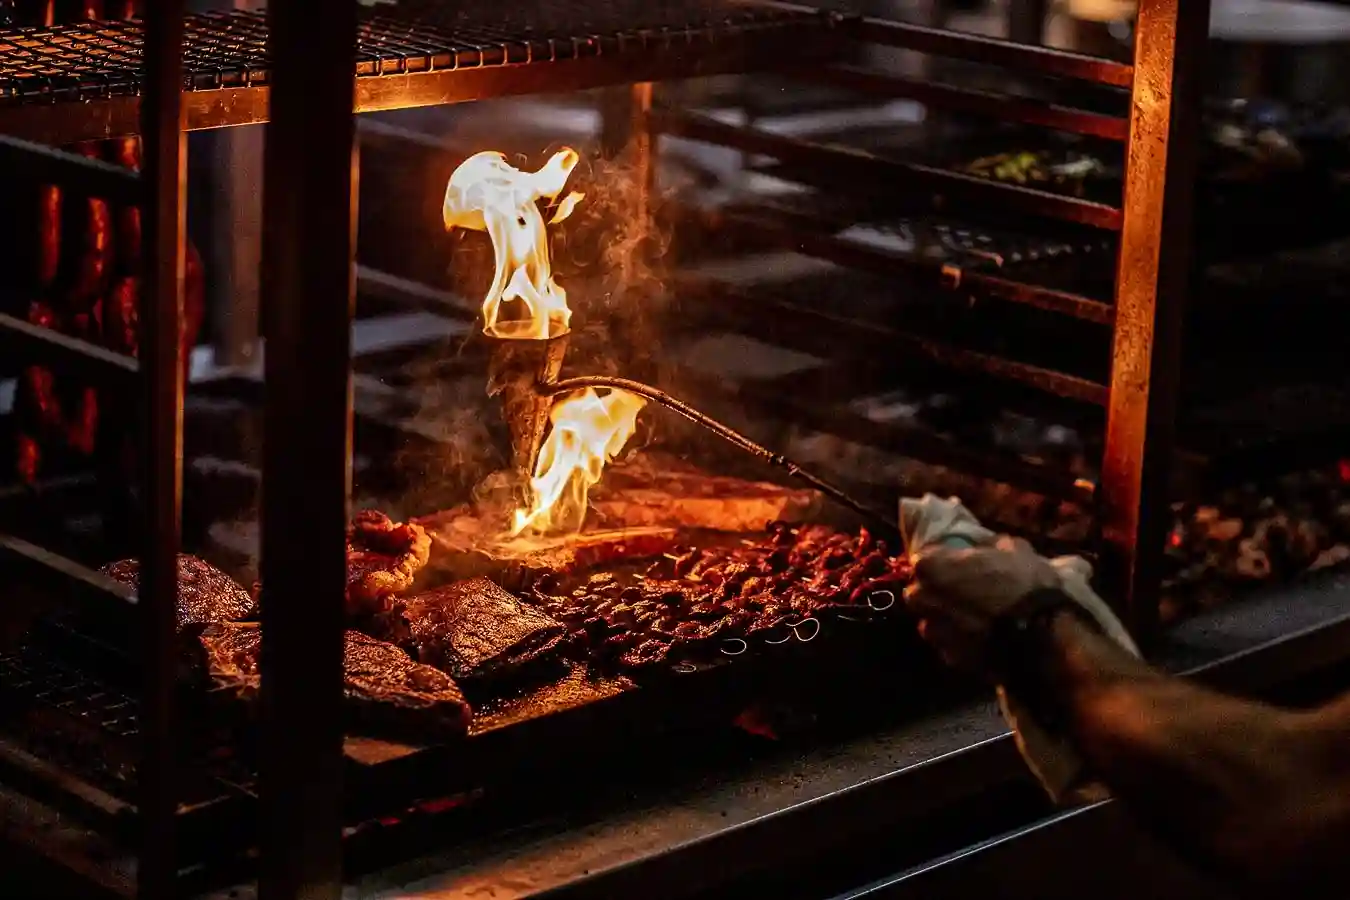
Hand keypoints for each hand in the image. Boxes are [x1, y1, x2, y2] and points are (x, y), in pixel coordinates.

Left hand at [904, 535, 1060, 673]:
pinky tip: (978, 639)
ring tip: (968, 618)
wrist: (1042, 637)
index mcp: (935, 568)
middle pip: (916, 594)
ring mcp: (936, 631)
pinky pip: (946, 646)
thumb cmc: (1026, 586)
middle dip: (932, 593)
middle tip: (957, 591)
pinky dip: (957, 642)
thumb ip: (995, 545)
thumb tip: (992, 545)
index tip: (953, 564)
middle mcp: (926, 599)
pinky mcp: (950, 657)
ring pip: (928, 622)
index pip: (920, 560)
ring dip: (942, 619)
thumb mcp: (1018, 550)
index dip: (937, 562)